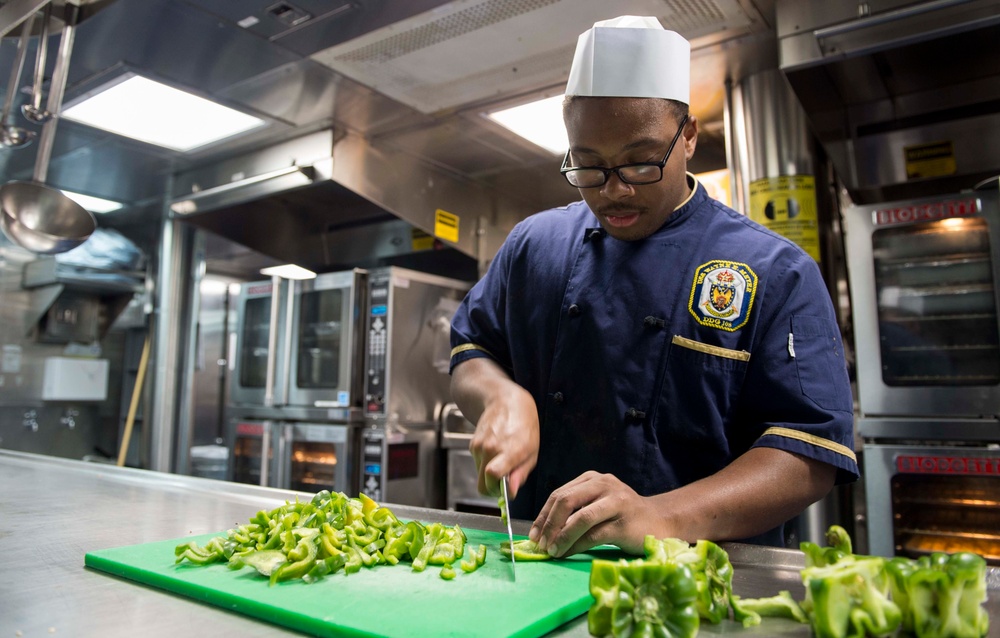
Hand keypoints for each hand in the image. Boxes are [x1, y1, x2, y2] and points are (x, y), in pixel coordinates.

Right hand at [469, 384, 538, 498]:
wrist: (506, 401)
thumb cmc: (524, 426)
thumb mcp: (532, 451)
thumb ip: (520, 474)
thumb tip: (511, 492)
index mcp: (510, 450)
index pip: (493, 476)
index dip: (497, 490)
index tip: (505, 490)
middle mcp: (491, 448)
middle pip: (482, 485)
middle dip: (492, 489)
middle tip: (504, 482)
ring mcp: (479, 446)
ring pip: (480, 475)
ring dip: (490, 474)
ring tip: (503, 458)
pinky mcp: (472, 444)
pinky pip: (478, 464)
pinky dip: (486, 463)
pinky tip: (496, 449)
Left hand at [528, 471, 664, 556]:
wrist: (659, 521)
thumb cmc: (622, 515)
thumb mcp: (597, 504)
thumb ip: (575, 510)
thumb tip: (544, 531)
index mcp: (593, 478)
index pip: (560, 494)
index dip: (543, 515)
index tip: (533, 535)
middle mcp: (604, 485)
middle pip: (566, 501)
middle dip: (549, 525)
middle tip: (540, 544)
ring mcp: (616, 502)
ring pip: (580, 518)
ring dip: (561, 537)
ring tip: (552, 551)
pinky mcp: (624, 523)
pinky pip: (594, 535)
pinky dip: (576, 545)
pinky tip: (567, 553)